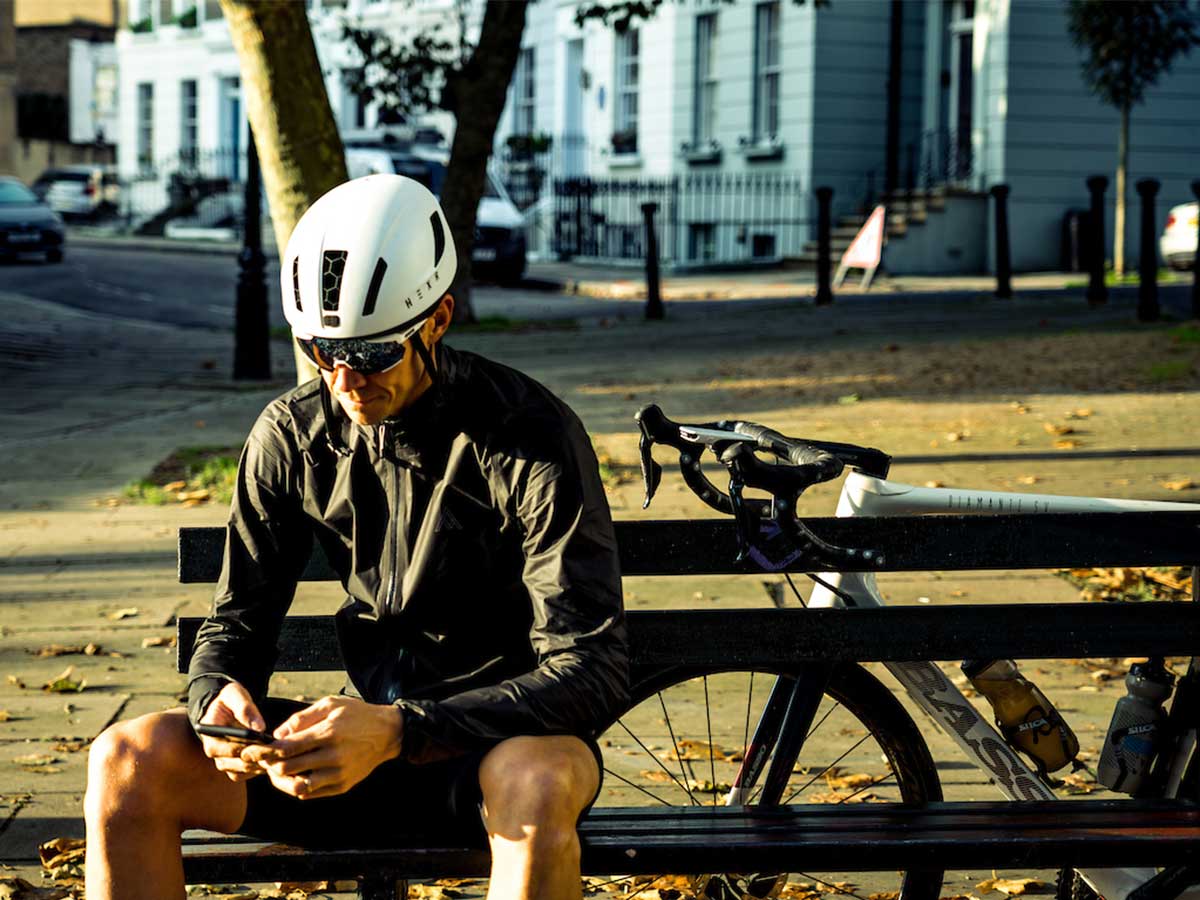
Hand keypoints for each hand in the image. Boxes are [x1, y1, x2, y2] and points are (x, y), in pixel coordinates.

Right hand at [198, 681, 267, 782]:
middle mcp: (213, 750)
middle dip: (254, 758)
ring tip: (277, 755)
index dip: (242, 748)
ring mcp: (223, 760)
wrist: (229, 708)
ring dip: (259, 765)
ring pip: (241, 771)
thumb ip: (245, 708)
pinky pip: (246, 773)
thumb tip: (258, 728)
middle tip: (275, 752)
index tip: (262, 743)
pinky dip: (259, 768)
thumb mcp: (235, 694)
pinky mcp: (234, 766)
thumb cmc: (231, 699)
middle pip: (232, 763)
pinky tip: (273, 759)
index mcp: (210, 733)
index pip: (221, 748)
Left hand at [241, 696, 403, 799]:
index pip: (287, 748)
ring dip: (281, 781)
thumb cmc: (357, 715)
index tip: (251, 751)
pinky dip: (297, 787)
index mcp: (328, 733)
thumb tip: (278, 734)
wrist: (388, 734)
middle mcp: (333, 756)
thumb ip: (302, 718)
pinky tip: (293, 776)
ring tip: (275, 771)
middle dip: (268, 766)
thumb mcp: (331, 704)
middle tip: (260, 761)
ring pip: (298, 786)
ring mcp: (338, 774)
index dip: (264, 752)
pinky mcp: (342, 786)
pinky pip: (311, 793)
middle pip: (288, 769)